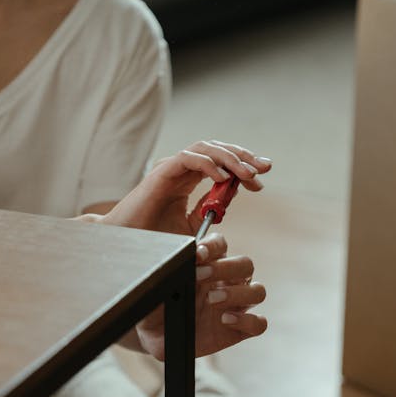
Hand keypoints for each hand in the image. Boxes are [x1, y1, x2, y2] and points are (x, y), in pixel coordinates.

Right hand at [96, 140, 271, 235]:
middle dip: (244, 157)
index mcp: (189, 179)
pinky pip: (188, 158)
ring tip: (248, 174)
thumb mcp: (190, 227)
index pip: (222, 162)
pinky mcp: (161, 173)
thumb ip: (208, 211)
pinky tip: (222, 178)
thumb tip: (228, 201)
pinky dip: (208, 164)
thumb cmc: (156, 239)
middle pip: (218, 150)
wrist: (130, 247)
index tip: (262, 181)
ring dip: (231, 159)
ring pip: (206, 148)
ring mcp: (171, 168)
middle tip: (265, 168)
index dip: (244, 167)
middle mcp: (182, 169)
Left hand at [136, 233, 266, 359]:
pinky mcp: (239, 330)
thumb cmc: (158, 307)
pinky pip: (259, 323)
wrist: (156, 337)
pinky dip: (247, 320)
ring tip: (212, 300)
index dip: (213, 246)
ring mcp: (236, 306)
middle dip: (225, 267)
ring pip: (258, 291)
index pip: (221, 245)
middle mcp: (227, 282)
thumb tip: (176, 261)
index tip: (197, 254)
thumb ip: (169, 272)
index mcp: (210, 265)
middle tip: (202, 276)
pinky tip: (225, 320)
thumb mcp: (158, 287)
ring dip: (238, 292)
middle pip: (245, 264)